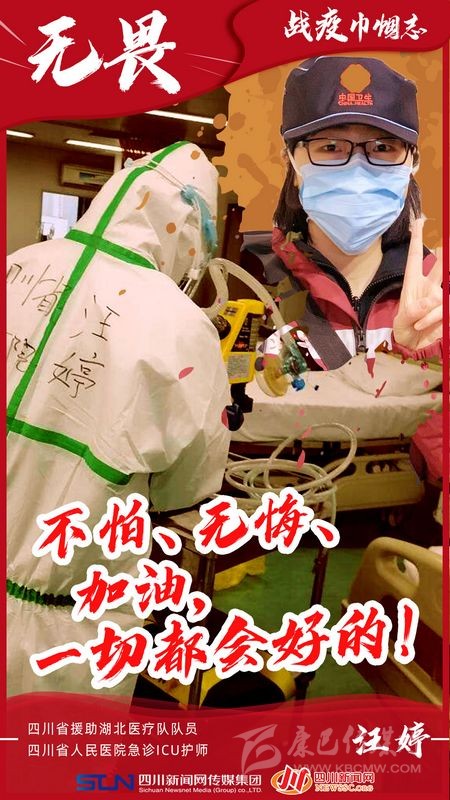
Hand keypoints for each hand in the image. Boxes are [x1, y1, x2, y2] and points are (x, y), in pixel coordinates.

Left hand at [393, 218, 442, 350]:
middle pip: (441, 266)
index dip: (417, 239)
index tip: (419, 220)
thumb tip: (432, 300)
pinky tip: (421, 327)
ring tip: (420, 319)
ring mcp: (440, 297)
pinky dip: (432, 320)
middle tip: (446, 245)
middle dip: (446, 255)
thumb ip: (414, 311)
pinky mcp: (447, 310)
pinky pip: (443, 310)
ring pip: (443, 292)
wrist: (413, 346)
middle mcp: (429, 286)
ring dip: (431, 311)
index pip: (416, 257)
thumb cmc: (404, 329)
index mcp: (413, 282)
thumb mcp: (402, 322)